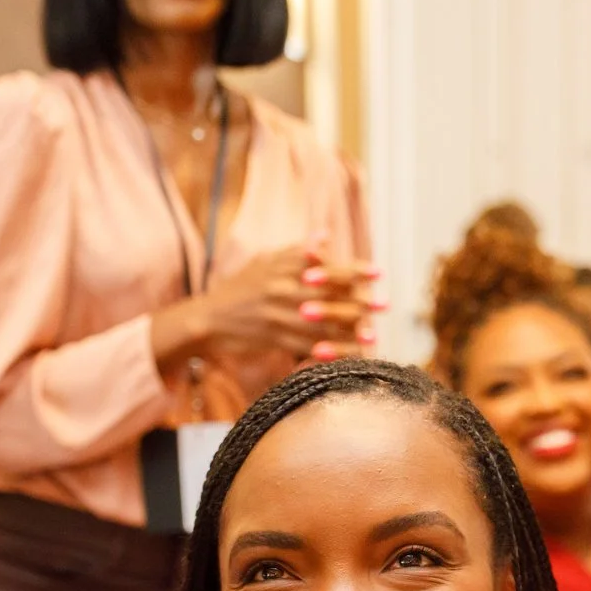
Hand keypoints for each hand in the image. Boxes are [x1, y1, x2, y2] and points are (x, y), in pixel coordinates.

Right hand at [179, 238, 381, 363]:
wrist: (206, 318)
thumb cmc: (239, 289)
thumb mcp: (264, 261)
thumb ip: (296, 252)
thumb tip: (325, 237)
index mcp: (283, 265)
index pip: (327, 265)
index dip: (355, 270)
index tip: (378, 273)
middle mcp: (282, 286)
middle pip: (330, 293)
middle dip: (360, 302)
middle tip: (384, 307)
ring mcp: (276, 312)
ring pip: (322, 322)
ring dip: (350, 330)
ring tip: (373, 335)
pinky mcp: (271, 336)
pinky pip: (304, 344)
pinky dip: (326, 349)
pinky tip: (344, 354)